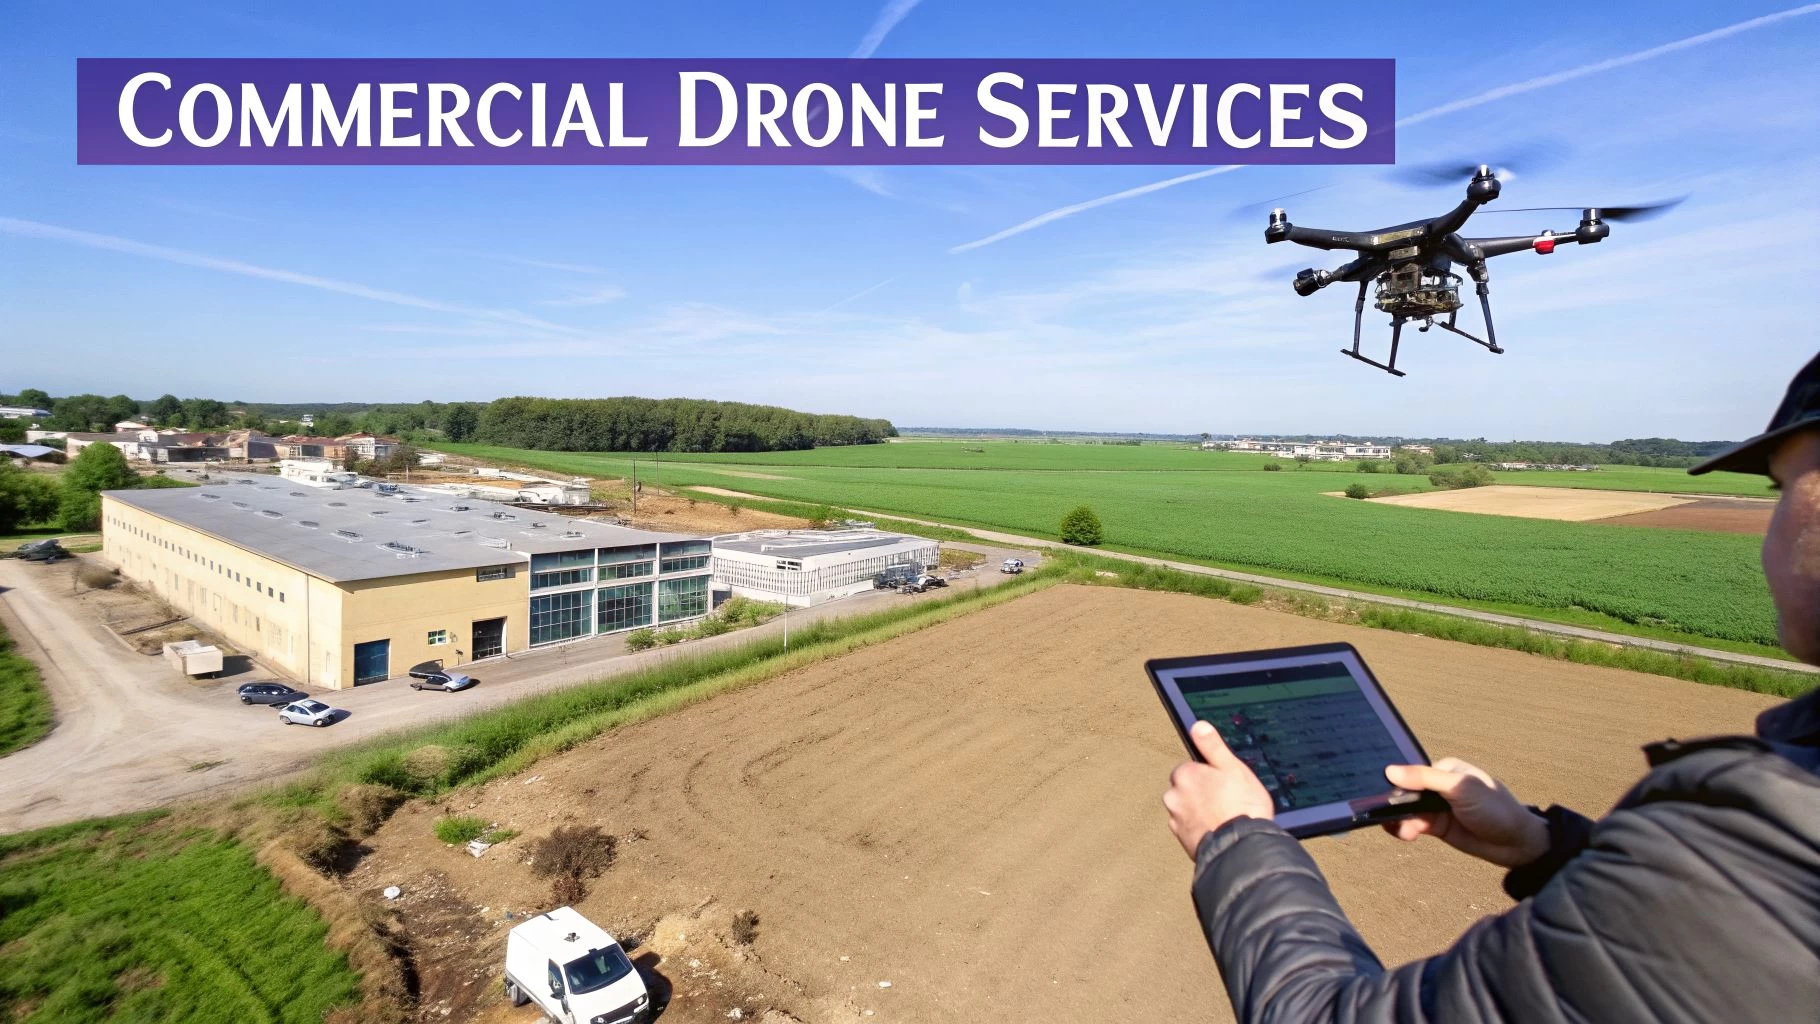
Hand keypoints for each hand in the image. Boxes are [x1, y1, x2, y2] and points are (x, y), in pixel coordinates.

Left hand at [1163, 721, 1276, 857]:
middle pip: (1186, 789)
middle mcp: (1173, 796)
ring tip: (1224, 818)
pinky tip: (1219, 830)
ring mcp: (1176, 819)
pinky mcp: (1182, 840)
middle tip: (1226, 802)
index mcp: (1184, 774)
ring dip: (1200, 812)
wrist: (1241, 847)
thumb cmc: (1241, 806)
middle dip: (1201, 794)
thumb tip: (1197, 726)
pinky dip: (1201, 828)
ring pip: (1187, 809)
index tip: (1224, 784)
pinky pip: (1190, 828)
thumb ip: (1212, 746)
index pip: (1190, 768)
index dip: (1209, 775)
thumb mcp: (1233, 767)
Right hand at [1381, 758, 1549, 867]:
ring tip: (1403, 831)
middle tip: (1387, 815)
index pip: (1412, 771)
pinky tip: (1405, 834)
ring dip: (1400, 820)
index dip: (1395, 781)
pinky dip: (1405, 829)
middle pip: (1406, 792)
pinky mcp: (1437, 827)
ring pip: (1407, 810)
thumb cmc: (1495, 809)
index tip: (1379, 791)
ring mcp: (1437, 808)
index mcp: (1445, 769)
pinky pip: (1413, 825)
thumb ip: (1426, 778)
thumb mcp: (1460, 789)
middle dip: (1395, 804)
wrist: (1517, 844)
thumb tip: (1390, 771)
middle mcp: (1439, 786)